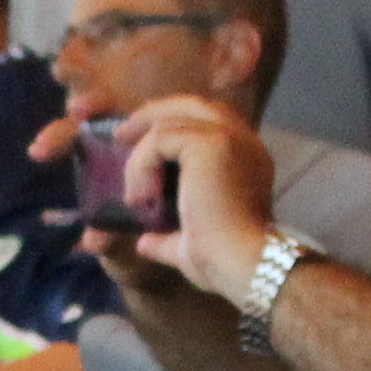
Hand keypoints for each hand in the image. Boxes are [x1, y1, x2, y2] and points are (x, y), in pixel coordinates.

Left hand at [116, 96, 281, 302]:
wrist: (241, 265)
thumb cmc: (223, 261)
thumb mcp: (191, 244)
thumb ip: (168, 239)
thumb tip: (145, 244)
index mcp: (248, 158)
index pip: (210, 122)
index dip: (175, 126)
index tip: (143, 144)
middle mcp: (245, 140)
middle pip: (193, 105)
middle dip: (155, 114)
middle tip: (123, 135)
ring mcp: (229, 137)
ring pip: (170, 122)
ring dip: (141, 154)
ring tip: (131, 191)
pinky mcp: (210, 143)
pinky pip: (160, 139)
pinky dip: (141, 165)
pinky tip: (140, 198)